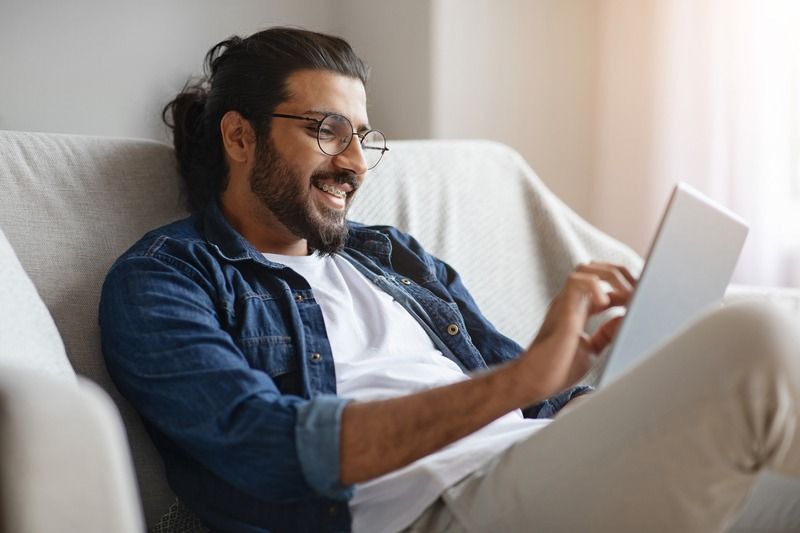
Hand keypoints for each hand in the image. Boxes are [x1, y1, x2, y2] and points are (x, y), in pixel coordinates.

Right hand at [515, 262, 635, 402]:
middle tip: (637, 297)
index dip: (625, 290)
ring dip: (612, 277)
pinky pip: (577, 281)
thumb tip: (626, 317)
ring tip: (626, 296)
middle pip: (598, 269)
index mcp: (578, 309)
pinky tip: (605, 304)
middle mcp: (570, 302)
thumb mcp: (592, 348)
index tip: (641, 303)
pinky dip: (596, 286)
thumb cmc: (557, 369)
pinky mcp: (562, 310)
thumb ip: (607, 333)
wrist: (534, 382)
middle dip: (623, 279)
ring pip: (587, 269)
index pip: (605, 285)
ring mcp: (564, 303)